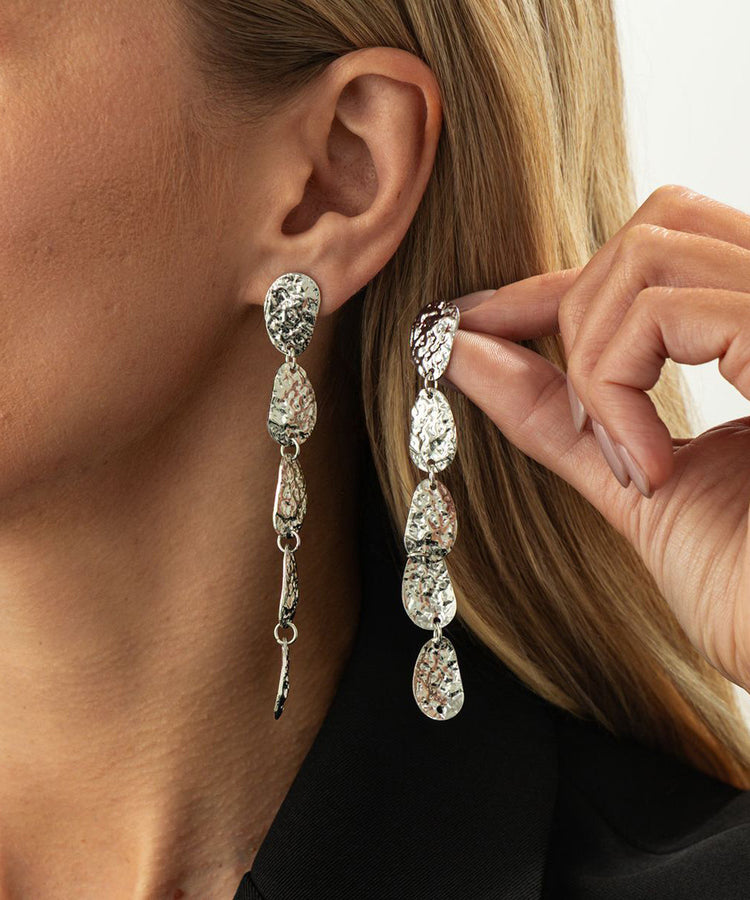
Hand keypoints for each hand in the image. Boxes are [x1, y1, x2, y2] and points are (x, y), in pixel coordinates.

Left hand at [441, 184, 749, 690]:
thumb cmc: (749, 586)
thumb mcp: (637, 481)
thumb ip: (558, 411)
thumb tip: (464, 347)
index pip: (659, 251)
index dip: (555, 281)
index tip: (476, 319)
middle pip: (653, 227)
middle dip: (578, 315)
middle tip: (588, 425)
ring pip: (649, 252)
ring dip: (597, 360)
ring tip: (626, 458)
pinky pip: (664, 313)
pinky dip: (618, 388)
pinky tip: (647, 469)